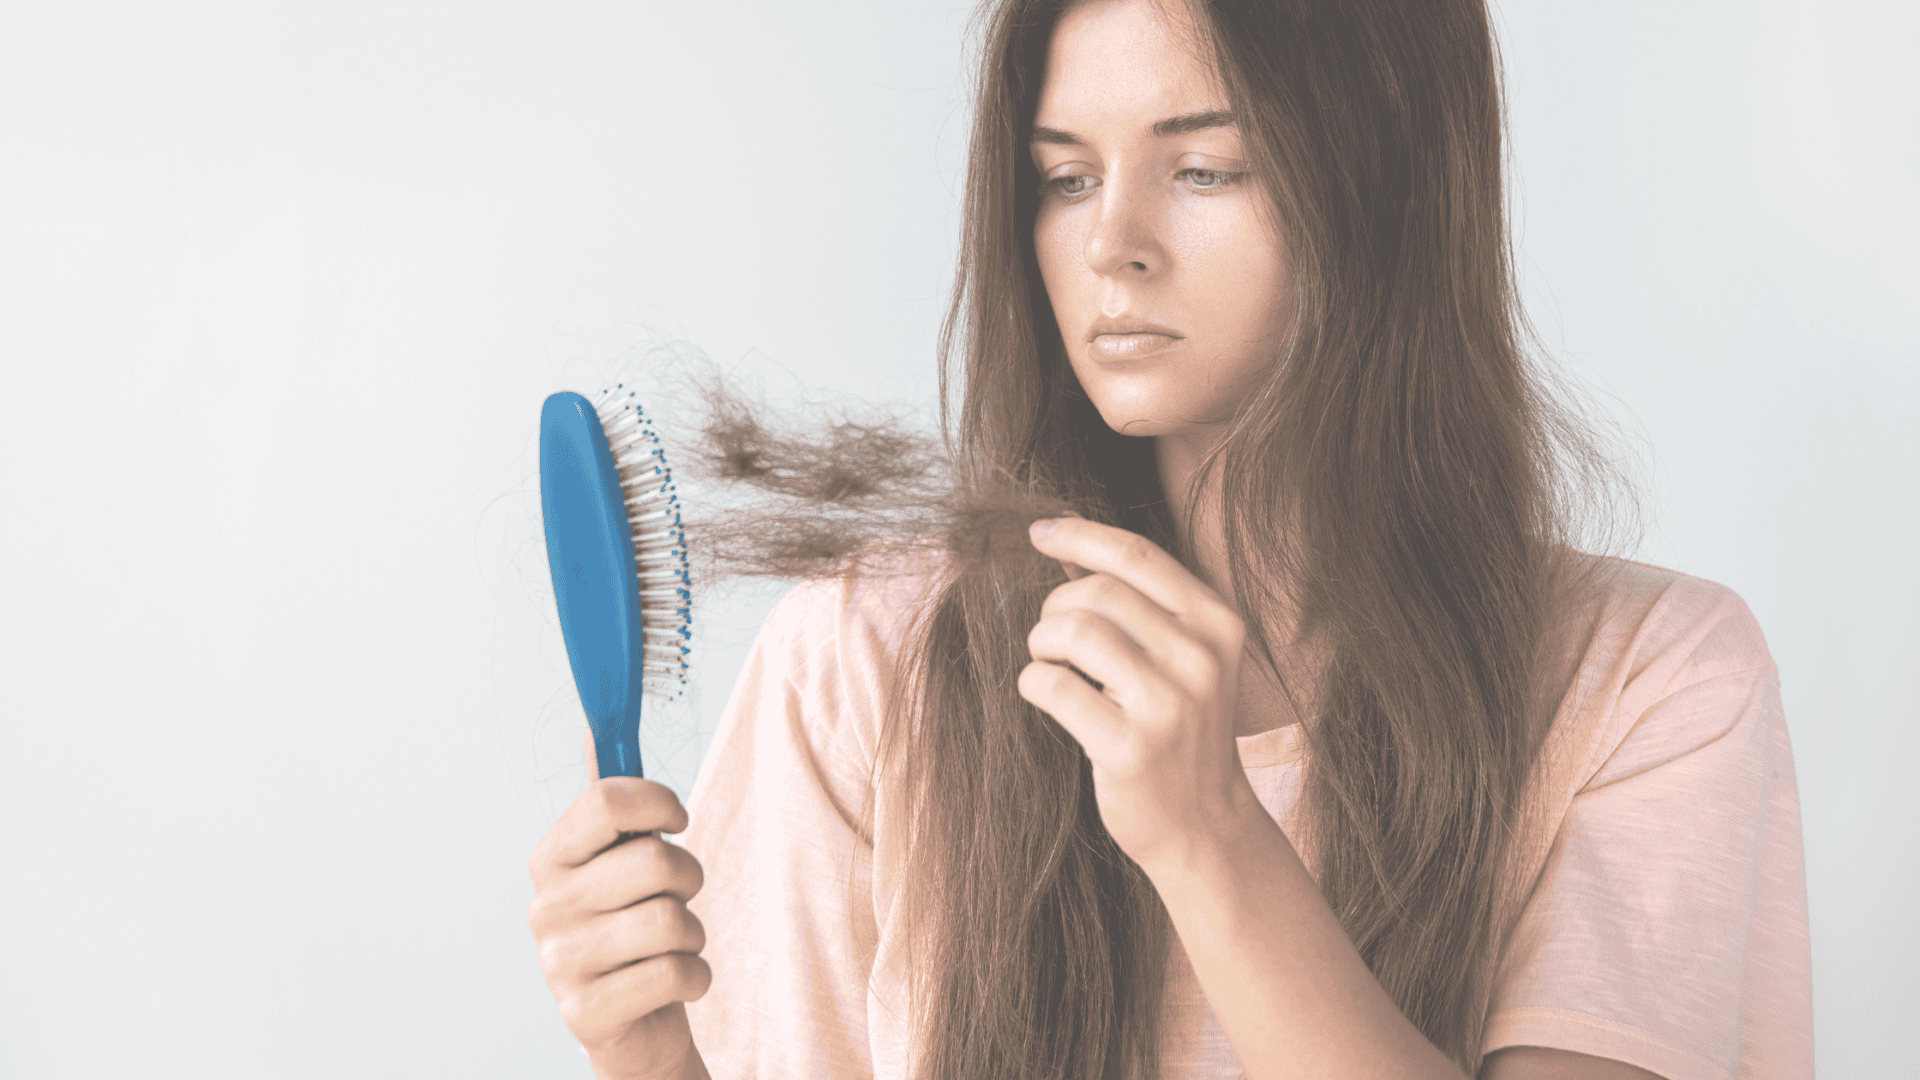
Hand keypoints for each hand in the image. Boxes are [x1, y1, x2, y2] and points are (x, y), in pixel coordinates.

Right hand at [526, 730, 711, 1079]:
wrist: (632, 1019)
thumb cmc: (631, 924)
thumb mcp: (617, 859)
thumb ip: (610, 801)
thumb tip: (596, 727)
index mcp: (551, 857)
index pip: (606, 801)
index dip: (659, 803)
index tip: (678, 820)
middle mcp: (545, 907)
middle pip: (654, 861)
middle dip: (689, 877)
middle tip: (679, 895)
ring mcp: (560, 963)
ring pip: (670, 920)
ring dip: (694, 934)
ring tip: (675, 943)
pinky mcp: (587, 1013)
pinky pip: (673, 974)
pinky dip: (695, 977)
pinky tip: (675, 982)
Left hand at [1019, 516, 1257, 873]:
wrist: (1205, 825)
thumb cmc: (1182, 730)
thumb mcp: (1187, 658)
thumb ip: (1144, 604)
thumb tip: (1068, 541)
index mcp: (1218, 625)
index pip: (1137, 556)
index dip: (1079, 535)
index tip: (1039, 532)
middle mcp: (1200, 659)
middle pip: (1098, 591)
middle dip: (1057, 606)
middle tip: (1052, 638)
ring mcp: (1169, 705)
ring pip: (1074, 632)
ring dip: (1042, 642)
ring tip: (1050, 664)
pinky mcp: (1130, 748)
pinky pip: (1053, 686)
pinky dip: (1034, 682)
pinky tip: (1045, 695)